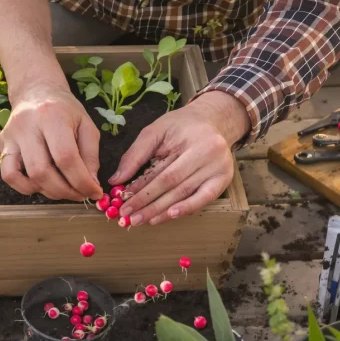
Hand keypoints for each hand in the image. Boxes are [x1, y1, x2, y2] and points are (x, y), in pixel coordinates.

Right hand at [0, 79, 103, 200]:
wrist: (36, 92)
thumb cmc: (65, 110)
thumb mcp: (86, 125)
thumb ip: (91, 155)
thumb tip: (91, 184)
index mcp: (52, 117)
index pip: (66, 157)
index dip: (82, 181)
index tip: (94, 192)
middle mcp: (28, 126)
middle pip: (43, 171)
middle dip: (66, 191)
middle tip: (80, 194)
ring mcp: (11, 136)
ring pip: (26, 177)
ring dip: (49, 192)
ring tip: (64, 190)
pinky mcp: (2, 145)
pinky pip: (9, 176)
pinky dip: (25, 188)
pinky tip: (41, 185)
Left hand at [109, 91, 249, 224]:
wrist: (212, 120)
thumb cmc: (181, 125)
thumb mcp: (155, 131)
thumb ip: (135, 155)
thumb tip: (116, 180)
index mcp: (192, 141)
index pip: (162, 172)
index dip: (141, 190)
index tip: (123, 202)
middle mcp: (210, 154)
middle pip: (174, 186)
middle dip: (149, 204)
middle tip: (130, 217)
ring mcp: (219, 169)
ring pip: (186, 194)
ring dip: (163, 211)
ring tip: (144, 220)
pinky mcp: (223, 179)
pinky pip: (204, 199)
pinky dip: (187, 209)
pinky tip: (170, 216)